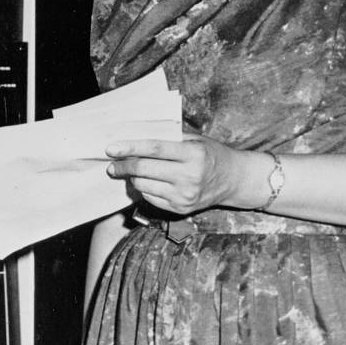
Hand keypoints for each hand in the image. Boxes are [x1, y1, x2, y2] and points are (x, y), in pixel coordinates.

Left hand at [105, 134, 236, 215]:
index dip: (130, 148)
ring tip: (129, 171)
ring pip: (144, 186)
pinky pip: (151, 198)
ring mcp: (184, 196)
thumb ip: (169, 137)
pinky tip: (144, 182)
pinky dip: (143, 189)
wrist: (233, 180)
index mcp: (193, 154)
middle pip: (145, 169)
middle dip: (123, 166)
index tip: (111, 148)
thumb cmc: (211, 154)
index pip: (154, 149)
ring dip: (131, 178)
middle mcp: (189, 176)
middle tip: (112, 164)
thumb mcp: (195, 139)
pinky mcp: (181, 209)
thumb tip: (135, 135)